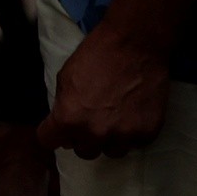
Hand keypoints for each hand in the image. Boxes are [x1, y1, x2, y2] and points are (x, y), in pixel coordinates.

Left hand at [42, 16, 169, 157]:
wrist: (136, 44)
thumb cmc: (97, 55)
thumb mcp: (65, 78)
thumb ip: (62, 107)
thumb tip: (62, 123)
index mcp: (69, 119)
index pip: (49, 142)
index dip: (52, 133)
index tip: (58, 129)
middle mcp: (95, 133)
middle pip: (83, 151)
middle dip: (83, 137)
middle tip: (91, 119)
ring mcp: (123, 135)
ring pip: (111, 151)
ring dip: (110, 139)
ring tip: (115, 117)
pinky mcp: (147, 133)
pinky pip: (135, 144)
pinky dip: (132, 133)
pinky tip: (132, 113)